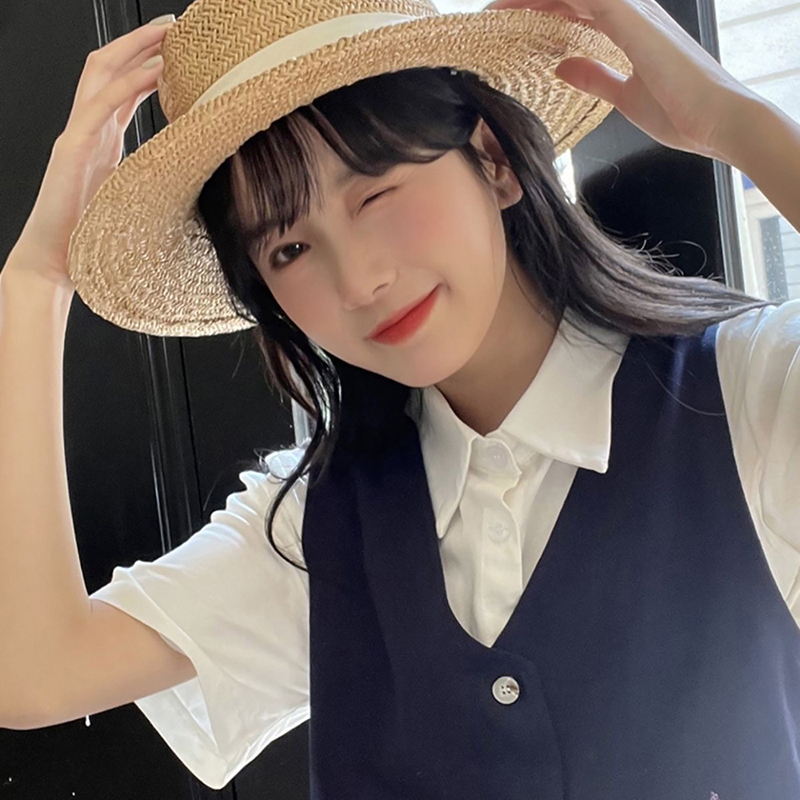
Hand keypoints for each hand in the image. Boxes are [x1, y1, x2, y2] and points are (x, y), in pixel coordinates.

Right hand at [9, 17, 173, 290]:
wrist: (57, 263)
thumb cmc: (97, 238)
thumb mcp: (135, 198)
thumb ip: (155, 178)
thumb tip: (196, 178)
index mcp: (102, 140)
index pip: (124, 87)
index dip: (149, 63)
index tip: (180, 49)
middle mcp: (88, 129)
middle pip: (110, 66)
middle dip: (141, 41)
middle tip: (176, 25)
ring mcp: (78, 134)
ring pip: (102, 72)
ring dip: (136, 48)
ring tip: (169, 33)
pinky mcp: (73, 148)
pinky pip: (101, 103)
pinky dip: (129, 81)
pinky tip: (156, 69)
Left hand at [483, 0, 759, 161]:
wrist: (718, 121)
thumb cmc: (681, 112)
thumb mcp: (624, 95)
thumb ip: (594, 77)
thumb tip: (562, 67)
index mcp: (626, 27)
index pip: (571, 7)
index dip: (536, 11)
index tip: (505, 26)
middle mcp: (629, 11)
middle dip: (527, 2)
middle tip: (490, 16)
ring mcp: (632, 11)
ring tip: (497, 8)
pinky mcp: (632, 20)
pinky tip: (527, 4)